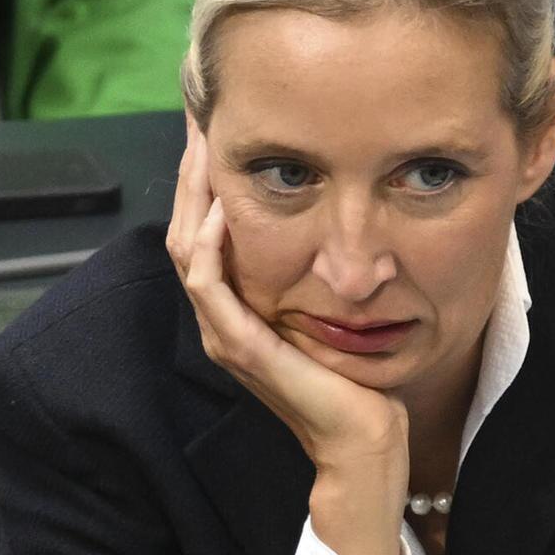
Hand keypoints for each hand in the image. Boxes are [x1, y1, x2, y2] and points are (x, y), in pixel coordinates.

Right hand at [167, 120, 409, 554]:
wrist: (368, 446)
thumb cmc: (362, 384)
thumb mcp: (342, 310)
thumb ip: (330, 270)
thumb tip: (349, 211)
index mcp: (240, 308)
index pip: (208, 225)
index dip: (210, 172)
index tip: (224, 118)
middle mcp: (223, 318)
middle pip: (186, 226)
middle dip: (195, 165)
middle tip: (203, 108)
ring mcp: (226, 334)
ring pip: (188, 247)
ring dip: (195, 191)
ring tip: (205, 141)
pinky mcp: (242, 349)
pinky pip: (207, 284)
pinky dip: (210, 243)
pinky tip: (223, 206)